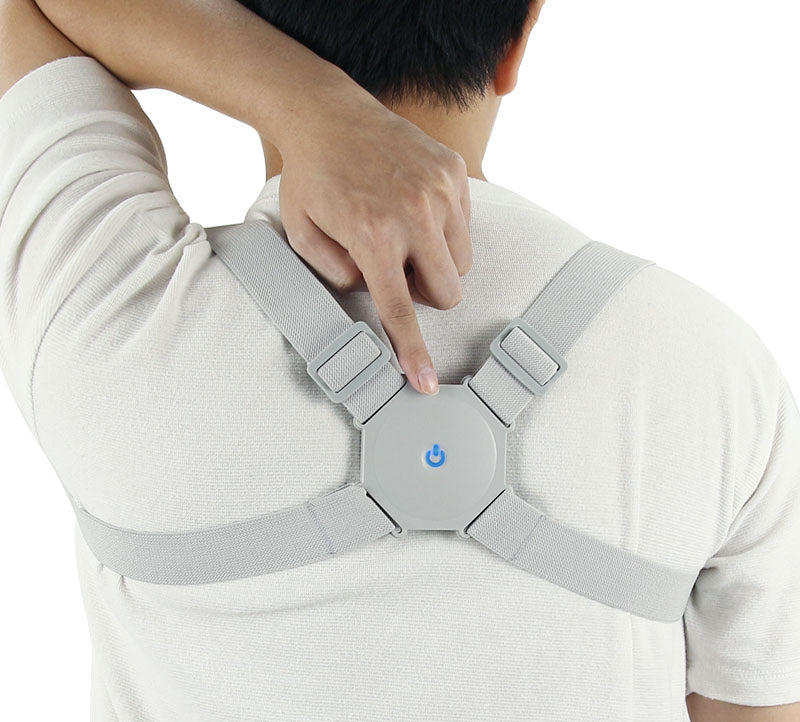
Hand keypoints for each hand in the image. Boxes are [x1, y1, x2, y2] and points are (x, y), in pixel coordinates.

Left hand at [277, 86, 472, 395]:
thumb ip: (336, 275)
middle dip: (426, 294)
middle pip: (448, 293)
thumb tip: (373, 290)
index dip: (414, 352)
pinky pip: (466, 226)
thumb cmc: (312, 177)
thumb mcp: (302, 234)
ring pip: (462, 263)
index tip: (426, 383)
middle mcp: (414, 213)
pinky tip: (415, 207)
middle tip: (396, 268)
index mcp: (372, 235)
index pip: (400, 309)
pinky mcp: (454, 170)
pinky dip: (445, 230)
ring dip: (437, 263)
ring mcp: (441, 189)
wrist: (328, 114)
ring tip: (404, 234)